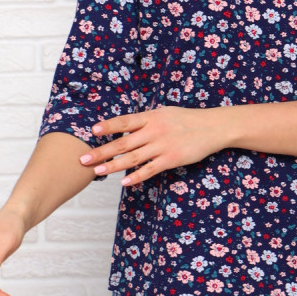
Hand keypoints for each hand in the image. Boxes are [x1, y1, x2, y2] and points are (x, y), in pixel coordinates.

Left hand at [79, 105, 230, 185]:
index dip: (108, 126)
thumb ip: (145, 121)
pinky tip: (124, 182)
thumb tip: (123, 129)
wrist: (213, 127)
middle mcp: (154, 130)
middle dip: (102, 151)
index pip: (125, 121)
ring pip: (133, 157)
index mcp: (151, 116)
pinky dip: (137, 176)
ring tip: (97, 171)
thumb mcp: (164, 114)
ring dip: (113, 165)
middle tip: (83, 159)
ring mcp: (163, 145)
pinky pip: (150, 169)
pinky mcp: (172, 159)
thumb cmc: (186, 120)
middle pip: (123, 142)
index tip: (92, 130)